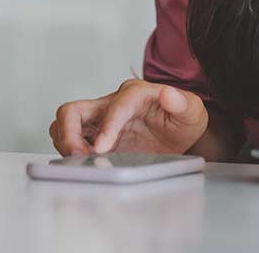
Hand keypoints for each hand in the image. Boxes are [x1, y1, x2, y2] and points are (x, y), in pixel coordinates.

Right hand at [50, 79, 208, 155]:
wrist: (178, 132)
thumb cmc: (183, 119)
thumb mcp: (192, 112)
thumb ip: (182, 103)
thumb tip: (168, 93)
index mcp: (137, 94)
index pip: (116, 104)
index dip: (107, 125)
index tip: (101, 147)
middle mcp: (113, 103)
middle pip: (74, 109)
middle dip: (69, 134)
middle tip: (80, 157)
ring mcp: (101, 119)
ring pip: (66, 123)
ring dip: (66, 144)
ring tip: (82, 163)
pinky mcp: (95, 136)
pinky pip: (70, 139)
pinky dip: (69, 152)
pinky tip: (85, 165)